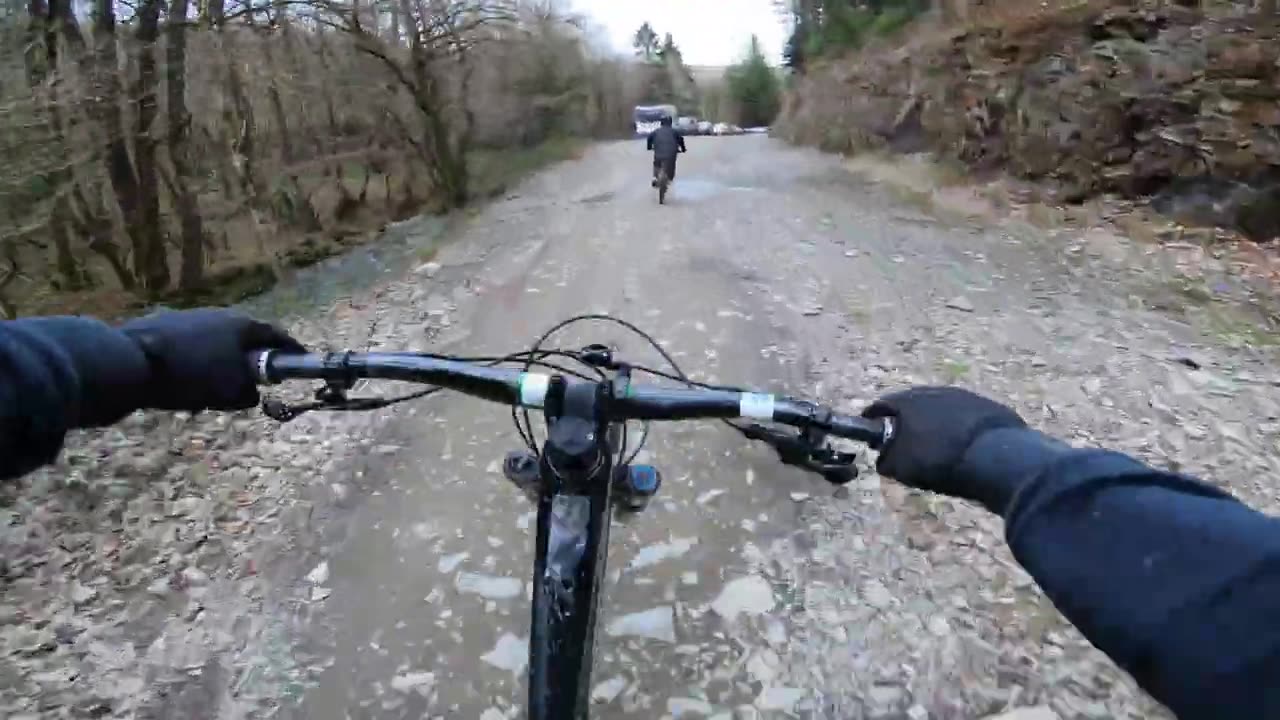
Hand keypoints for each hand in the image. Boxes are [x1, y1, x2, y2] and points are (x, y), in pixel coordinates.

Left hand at [121, 308, 304, 411]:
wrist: (129, 362)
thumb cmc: (191, 377)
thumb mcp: (230, 392)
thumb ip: (249, 392)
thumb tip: (251, 390)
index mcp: (241, 325)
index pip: (275, 334)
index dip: (290, 349)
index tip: (299, 360)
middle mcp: (217, 314)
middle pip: (244, 336)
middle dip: (252, 356)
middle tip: (256, 377)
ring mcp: (187, 316)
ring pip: (215, 340)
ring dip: (221, 359)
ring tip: (216, 384)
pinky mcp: (161, 325)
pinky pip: (190, 345)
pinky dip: (196, 360)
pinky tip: (186, 379)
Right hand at [861, 386, 1025, 503]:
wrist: (997, 458)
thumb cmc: (941, 462)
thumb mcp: (902, 468)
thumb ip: (886, 458)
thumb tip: (883, 456)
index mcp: (907, 401)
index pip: (881, 405)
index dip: (873, 418)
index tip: (870, 429)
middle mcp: (933, 391)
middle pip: (911, 403)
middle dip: (904, 418)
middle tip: (902, 437)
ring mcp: (963, 395)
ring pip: (939, 406)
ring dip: (933, 421)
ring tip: (934, 442)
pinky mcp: (988, 405)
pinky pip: (964, 415)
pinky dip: (957, 426)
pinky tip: (961, 443)